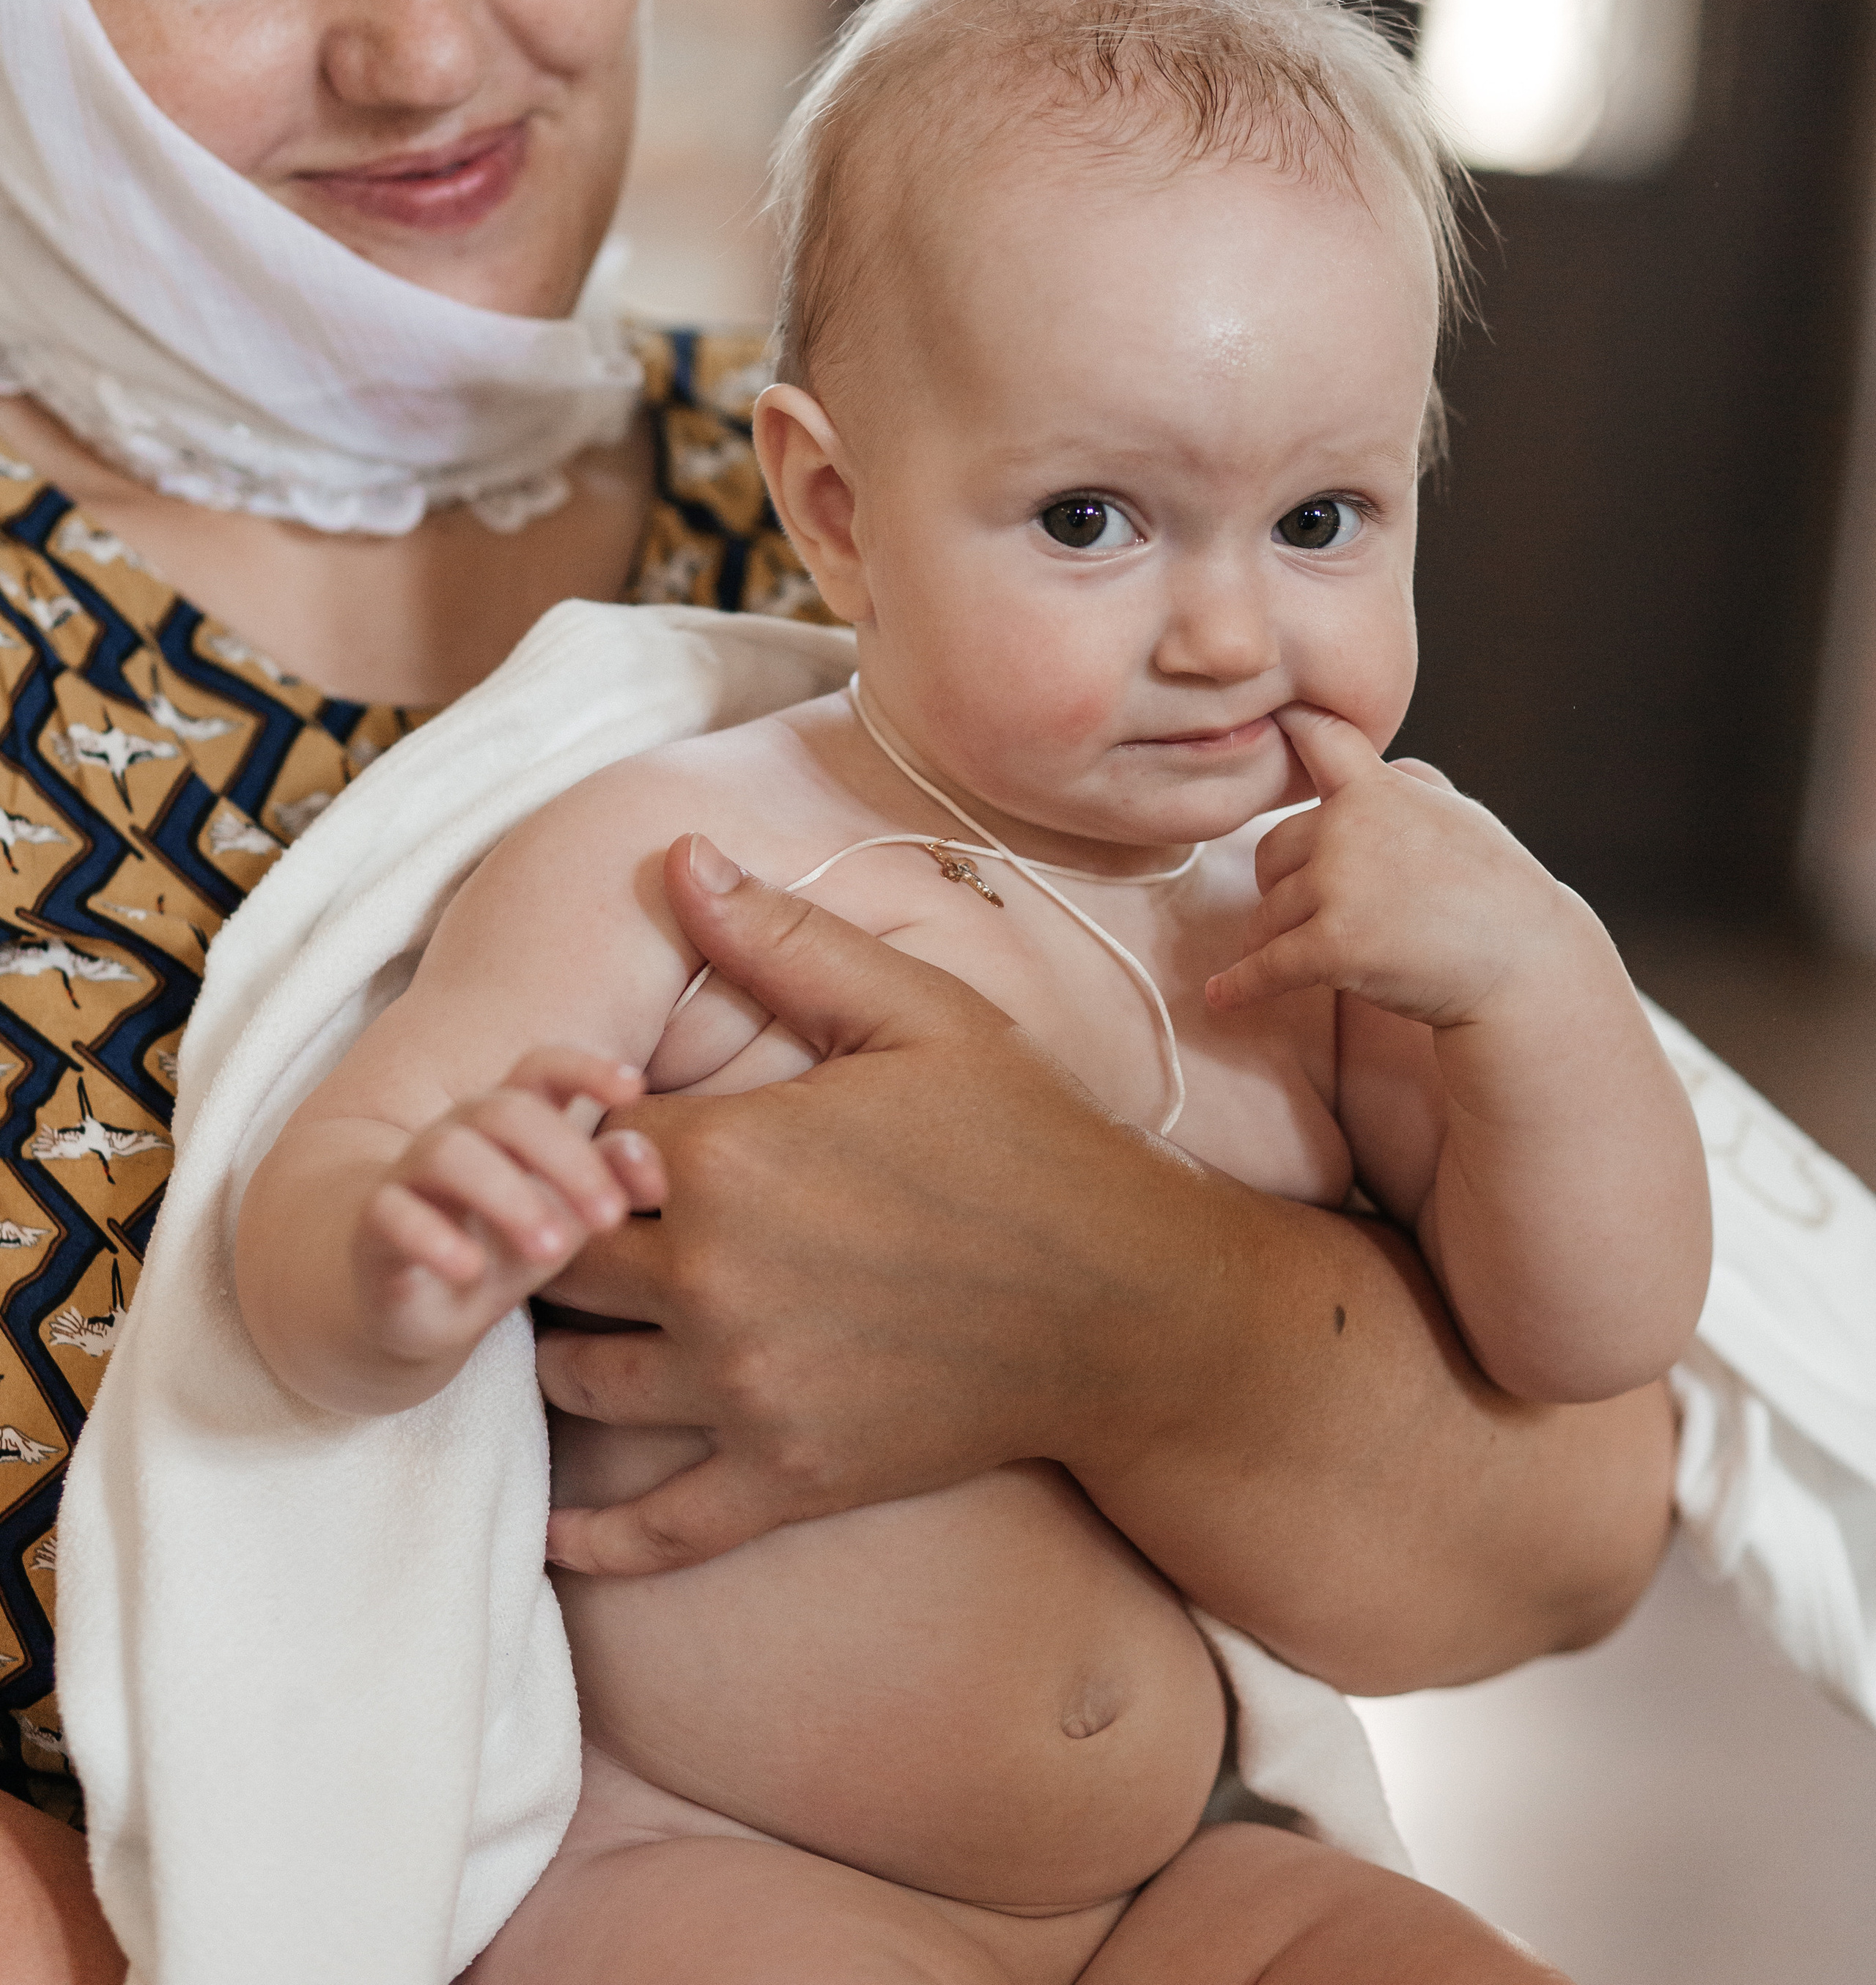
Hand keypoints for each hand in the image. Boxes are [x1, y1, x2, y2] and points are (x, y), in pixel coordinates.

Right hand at [356, 1046, 665, 1365]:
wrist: (406, 1306)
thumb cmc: (500, 1246)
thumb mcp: (564, 1221)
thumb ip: (609, 1185)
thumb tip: (653, 1170)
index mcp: (510, 1120)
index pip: (543, 1068)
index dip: (586, 1068)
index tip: (635, 1089)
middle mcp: (458, 1133)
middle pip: (507, 1111)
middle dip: (565, 1160)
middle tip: (610, 1217)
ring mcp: (409, 1174)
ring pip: (449, 1153)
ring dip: (507, 1196)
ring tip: (552, 1249)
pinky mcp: (374, 1227)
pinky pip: (392, 1213)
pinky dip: (432, 1237)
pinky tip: (470, 1269)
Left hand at [539, 834, 1204, 1577]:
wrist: (1131, 1305)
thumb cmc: (1028, 1140)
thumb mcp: (916, 1013)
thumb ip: (783, 939)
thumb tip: (678, 856)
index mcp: (731, 1155)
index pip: (581, 1136)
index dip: (579, 1122)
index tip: (606, 1118)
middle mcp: (714, 1279)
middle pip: (559, 1255)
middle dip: (555, 1228)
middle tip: (569, 1213)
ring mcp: (745, 1391)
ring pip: (577, 1377)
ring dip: (564, 1345)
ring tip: (578, 1315)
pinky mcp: (785, 1479)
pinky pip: (654, 1528)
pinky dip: (592, 1532)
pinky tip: (552, 1519)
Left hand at [1205, 703, 1577, 1028]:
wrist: (1526, 967)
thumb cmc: (1497, 891)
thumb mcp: (1461, 817)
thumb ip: (1413, 787)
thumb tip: (1388, 764)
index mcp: (1379, 790)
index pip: (1320, 738)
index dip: (1288, 725)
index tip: (1263, 717)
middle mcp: (1349, 828)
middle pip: (1269, 853)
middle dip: (1283, 887)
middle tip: (1318, 913)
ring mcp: (1339, 886)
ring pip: (1269, 915)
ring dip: (1282, 941)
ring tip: (1320, 958)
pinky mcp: (1334, 946)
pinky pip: (1265, 966)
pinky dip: (1240, 986)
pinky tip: (1221, 997)